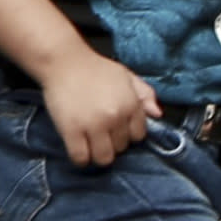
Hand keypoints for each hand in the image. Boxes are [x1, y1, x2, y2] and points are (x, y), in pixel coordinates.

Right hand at [40, 50, 156, 167]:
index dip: (128, 134)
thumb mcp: (126, 76)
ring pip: (104, 158)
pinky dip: (81, 158)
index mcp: (130, 104)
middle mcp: (115, 117)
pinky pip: (81, 158)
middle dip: (112, 142)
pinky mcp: (72, 131)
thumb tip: (157, 114)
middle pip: (121, 148)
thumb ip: (144, 94)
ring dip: (98, 154)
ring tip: (91, 144)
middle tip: (101, 133)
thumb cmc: (95, 68)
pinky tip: (79, 148)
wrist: (63, 61)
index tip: (117, 129)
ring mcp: (93, 125)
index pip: (138, 135)